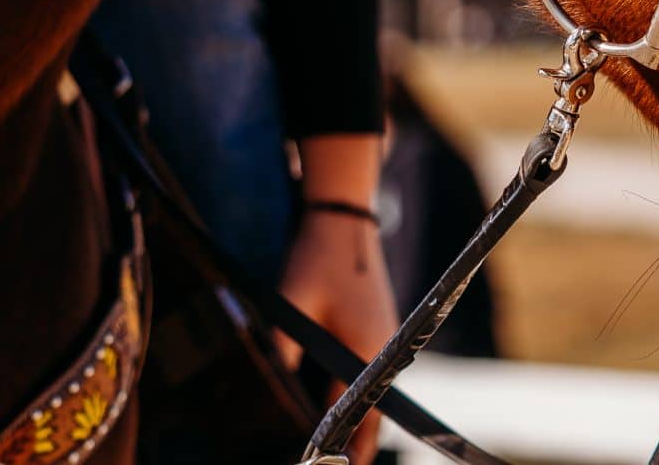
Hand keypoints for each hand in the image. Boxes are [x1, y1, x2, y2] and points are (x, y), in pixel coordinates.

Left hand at [276, 148, 397, 464]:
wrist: (344, 218)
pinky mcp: (380, 330)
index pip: (355, 419)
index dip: (338, 449)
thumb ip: (283, 353)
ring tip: (333, 446)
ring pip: (374, 398)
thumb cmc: (318, 260)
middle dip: (353, 444)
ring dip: (357, 422)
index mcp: (367, 352)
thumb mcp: (292, 306)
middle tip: (330, 463)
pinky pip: (372, 377)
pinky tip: (335, 403)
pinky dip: (358, 397)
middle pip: (373, 417)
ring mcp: (386, 340)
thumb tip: (273, 393)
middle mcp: (384, 352)